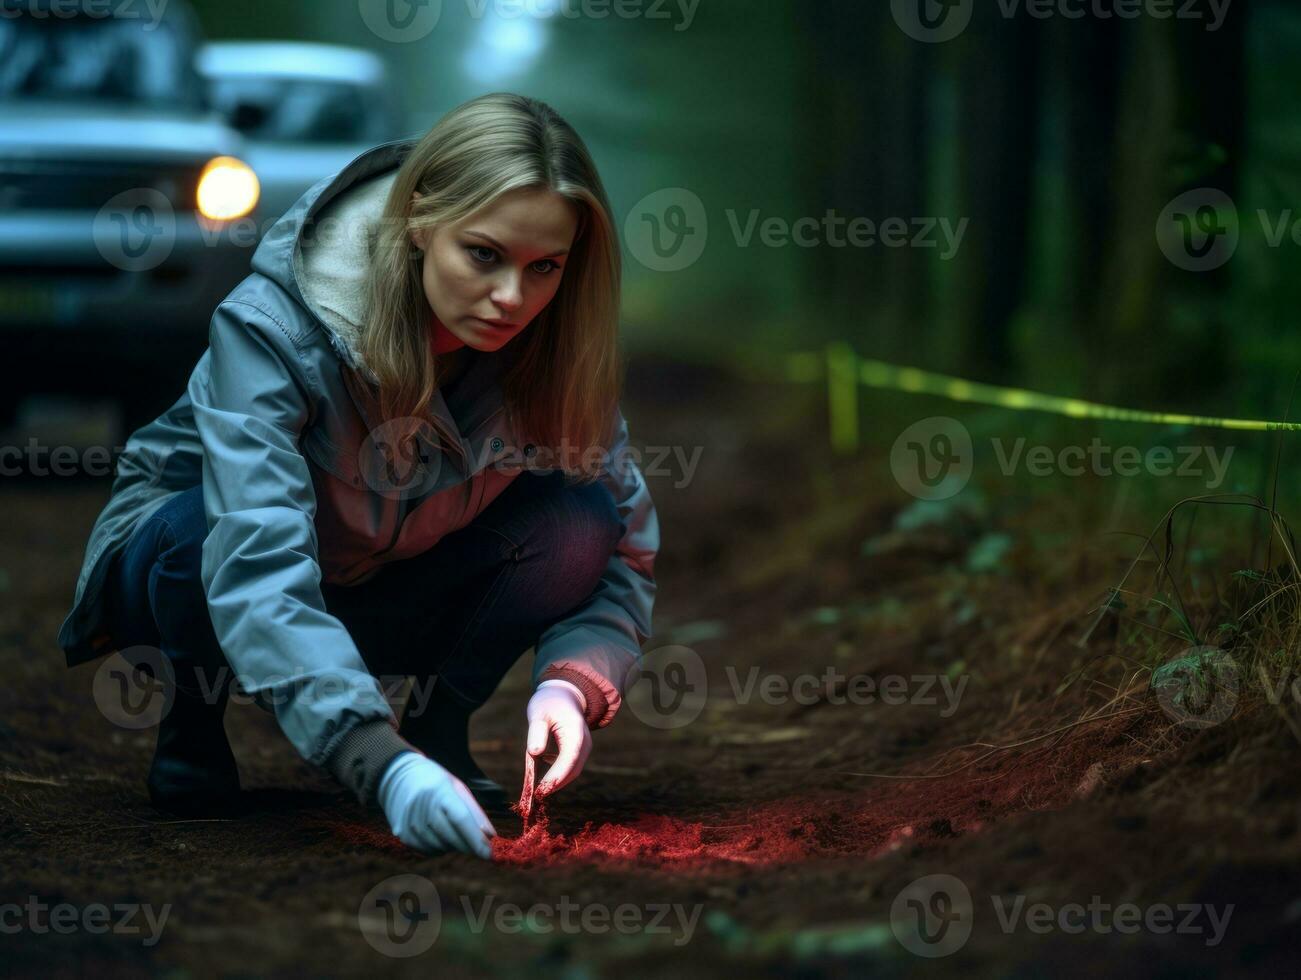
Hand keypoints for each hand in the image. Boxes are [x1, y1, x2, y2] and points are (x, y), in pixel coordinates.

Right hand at [378, 751, 495, 858]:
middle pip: (451, 836)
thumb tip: (490, 837)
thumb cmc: (436, 782)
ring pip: (440, 847)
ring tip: (453, 830)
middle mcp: (422, 806)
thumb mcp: (458, 788)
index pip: (460, 819)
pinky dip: (439, 847)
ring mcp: (409, 821)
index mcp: (439, 790)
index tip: (490, 853)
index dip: (476, 838)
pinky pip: (428, 850)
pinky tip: (440, 834)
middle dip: (469, 845)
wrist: (398, 776)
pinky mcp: (402, 833)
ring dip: (454, 845)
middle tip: (480, 846)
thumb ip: (475, 813)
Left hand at [526, 679, 591, 798]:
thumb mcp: (538, 712)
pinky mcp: (580, 752)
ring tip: (536, 791)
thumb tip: (534, 752)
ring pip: (573, 771)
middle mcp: (585, 741)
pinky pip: (571, 768)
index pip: (569, 758)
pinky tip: (542, 776)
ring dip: (556, 782)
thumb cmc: (549, 703)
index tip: (540, 790)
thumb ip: (536, 732)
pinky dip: (558, 776)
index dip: (556, 776)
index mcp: (575, 730)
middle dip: (555, 784)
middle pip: (573, 769)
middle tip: (535, 796)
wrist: (565, 695)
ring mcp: (585, 748)